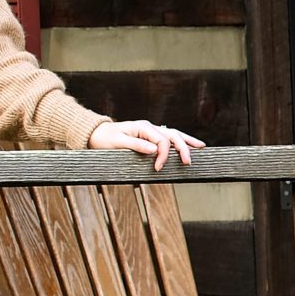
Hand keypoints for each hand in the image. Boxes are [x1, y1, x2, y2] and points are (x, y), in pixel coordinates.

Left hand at [88, 119, 205, 170]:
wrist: (94, 134)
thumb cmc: (104, 138)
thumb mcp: (117, 143)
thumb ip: (136, 146)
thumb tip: (154, 150)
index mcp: (142, 127)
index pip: (161, 140)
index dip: (163, 155)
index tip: (158, 168)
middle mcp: (149, 127)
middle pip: (172, 135)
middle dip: (182, 148)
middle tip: (188, 161)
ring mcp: (150, 131)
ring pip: (174, 134)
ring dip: (186, 141)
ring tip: (200, 147)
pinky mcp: (149, 136)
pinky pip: (168, 138)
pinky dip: (179, 141)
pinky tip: (188, 144)